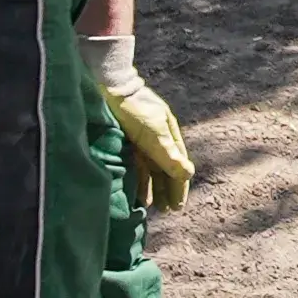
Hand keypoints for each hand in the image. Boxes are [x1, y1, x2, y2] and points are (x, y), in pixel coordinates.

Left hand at [84, 36, 193, 209]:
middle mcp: (157, 138)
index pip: (178, 166)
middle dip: (167, 190)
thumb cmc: (135, 109)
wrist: (109, 86)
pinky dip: (138, 179)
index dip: (179, 187)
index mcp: (169, 135)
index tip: (178, 206)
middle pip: (165, 169)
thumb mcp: (154, 134)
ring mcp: (141, 139)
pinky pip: (136, 165)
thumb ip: (169, 155)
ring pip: (150, 169)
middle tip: (167, 211)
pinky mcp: (126, 140)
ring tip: (152, 206)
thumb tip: (188, 174)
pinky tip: (136, 191)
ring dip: (153, 187)